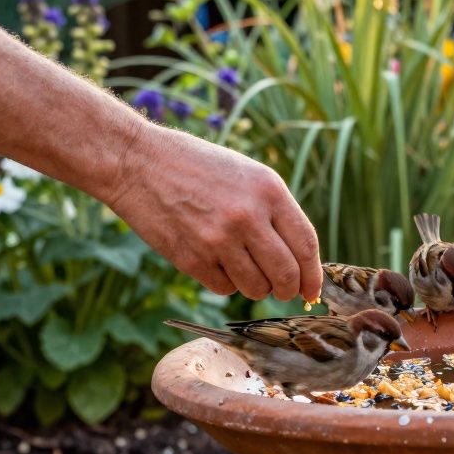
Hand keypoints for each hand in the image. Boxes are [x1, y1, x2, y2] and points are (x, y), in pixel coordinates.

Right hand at [105, 124, 320, 300]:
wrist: (139, 162)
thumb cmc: (199, 167)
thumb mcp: (248, 175)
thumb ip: (275, 212)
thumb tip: (298, 258)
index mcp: (269, 190)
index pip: (306, 245)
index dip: (313, 275)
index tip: (312, 290)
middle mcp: (248, 216)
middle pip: (286, 274)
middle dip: (289, 290)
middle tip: (284, 291)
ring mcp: (218, 239)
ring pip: (256, 288)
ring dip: (257, 288)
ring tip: (246, 270)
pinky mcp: (191, 258)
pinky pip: (223, 288)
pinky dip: (225, 283)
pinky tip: (215, 261)